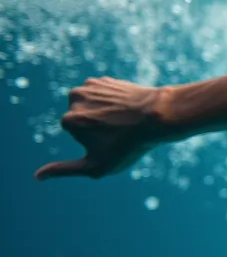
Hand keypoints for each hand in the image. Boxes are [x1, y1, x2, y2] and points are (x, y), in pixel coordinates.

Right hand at [35, 77, 165, 180]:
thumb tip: (37, 176)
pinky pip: (101, 96)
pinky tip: (126, 107)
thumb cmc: (128, 145)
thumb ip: (64, 170)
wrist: (159, 116)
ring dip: (103, 112)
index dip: (93, 140)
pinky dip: (111, 102)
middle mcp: (74, 98)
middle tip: (119, 129)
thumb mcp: (96, 166)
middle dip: (95, 125)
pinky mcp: (104, 79)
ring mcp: (89, 86)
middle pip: (81, 118)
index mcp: (68, 119)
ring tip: (123, 118)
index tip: (110, 139)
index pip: (75, 133)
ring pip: (91, 106)